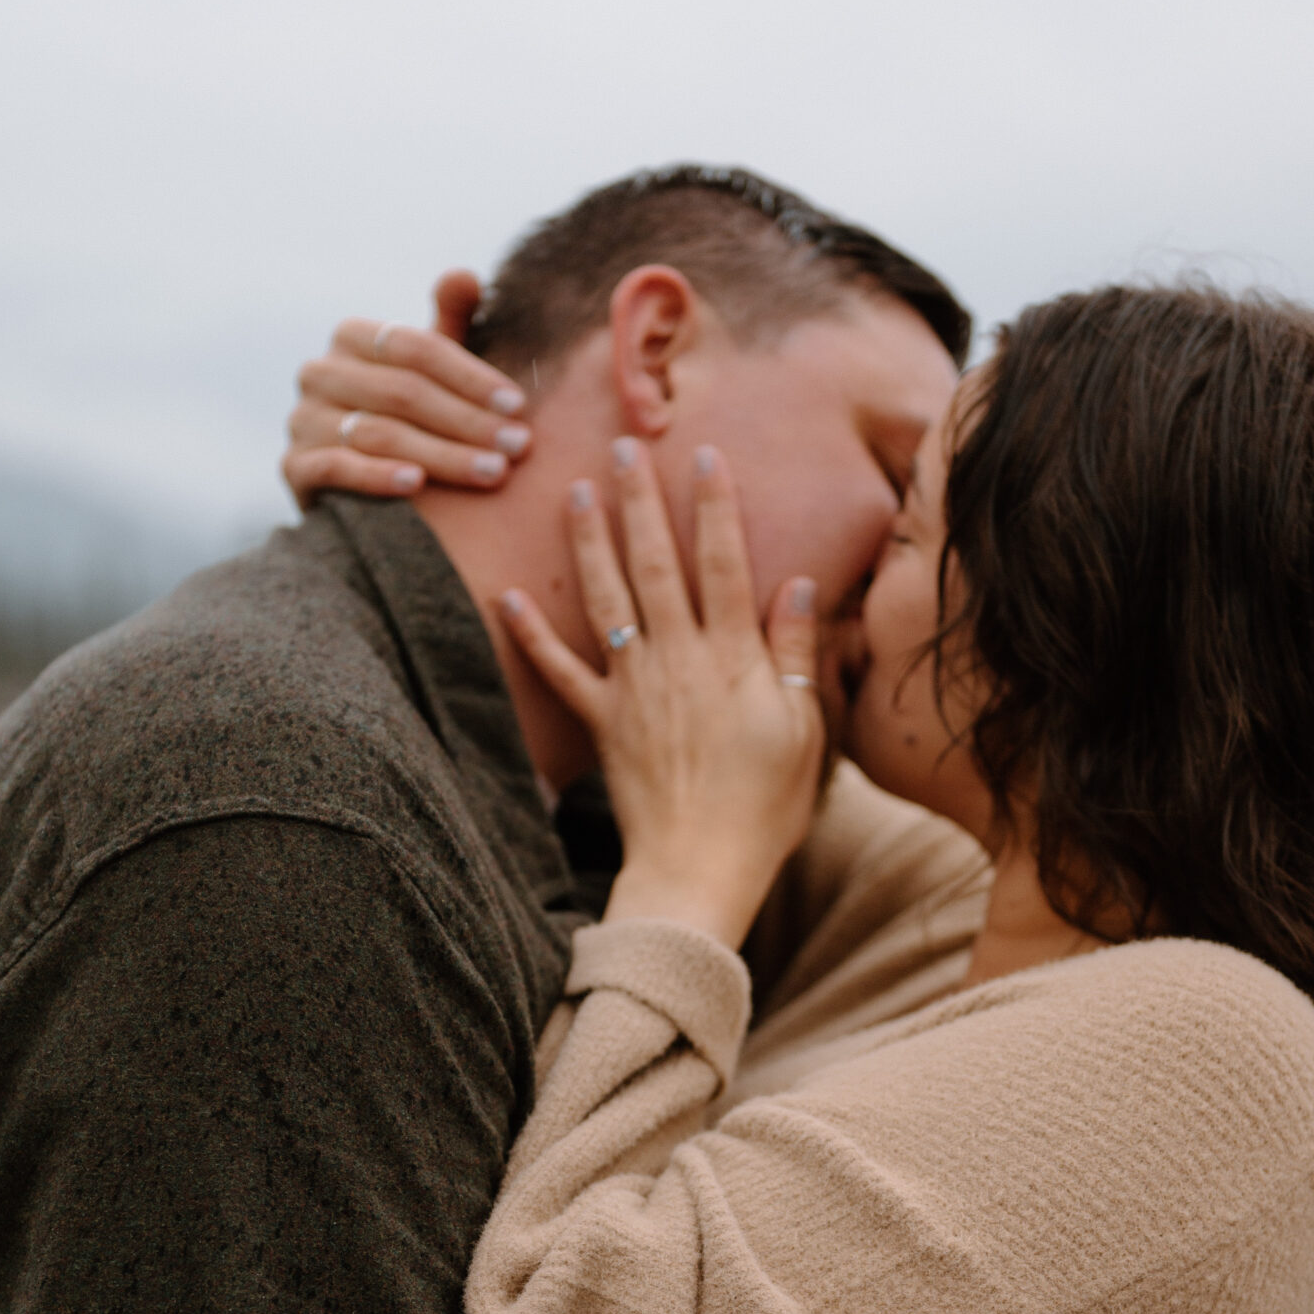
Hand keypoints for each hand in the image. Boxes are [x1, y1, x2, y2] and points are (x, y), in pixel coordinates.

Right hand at [283, 270, 531, 504]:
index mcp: (352, 337)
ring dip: (443, 455)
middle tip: (519, 447)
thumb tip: (464, 274)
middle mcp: (319, 372)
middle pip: (402, 393)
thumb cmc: (406, 420)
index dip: (470, 376)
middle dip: (468, 421)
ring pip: (379, 433)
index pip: (416, 349)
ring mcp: (301, 419)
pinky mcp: (293, 467)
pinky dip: (378, 476)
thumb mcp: (427, 372)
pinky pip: (337, 467)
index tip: (518, 406)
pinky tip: (418, 485)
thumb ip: (448, 324)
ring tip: (493, 472)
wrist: (355, 491)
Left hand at [498, 440, 823, 947]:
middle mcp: (677, 660)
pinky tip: (509, 595)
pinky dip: (532, 634)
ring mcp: (633, 690)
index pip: (723, 563)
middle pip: (655, 565)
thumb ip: (797, 655)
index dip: (714, 506)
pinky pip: (560, 671)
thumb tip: (798, 586)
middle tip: (624, 443)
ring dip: (588, 542)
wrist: (698, 871)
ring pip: (606, 600)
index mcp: (733, 658)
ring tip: (574, 489)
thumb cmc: (764, 809)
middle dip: (639, 500)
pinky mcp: (602, 724)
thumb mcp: (804, 731)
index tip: (704, 454)